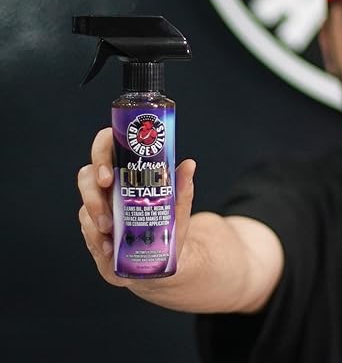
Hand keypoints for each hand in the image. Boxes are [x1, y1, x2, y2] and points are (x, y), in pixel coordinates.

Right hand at [77, 127, 195, 289]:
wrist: (159, 262)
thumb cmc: (167, 229)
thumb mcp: (178, 210)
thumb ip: (182, 189)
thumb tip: (189, 164)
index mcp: (129, 171)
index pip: (108, 146)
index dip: (101, 151)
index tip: (107, 175)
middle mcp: (111, 186)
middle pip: (87, 174)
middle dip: (92, 189)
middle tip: (106, 202)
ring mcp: (100, 207)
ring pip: (85, 201)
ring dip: (94, 214)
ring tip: (109, 230)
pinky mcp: (93, 229)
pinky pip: (86, 228)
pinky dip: (96, 238)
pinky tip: (109, 248)